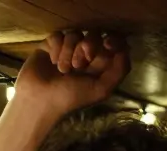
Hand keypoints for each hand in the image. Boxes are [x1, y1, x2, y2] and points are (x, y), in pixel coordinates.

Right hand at [14, 30, 130, 119]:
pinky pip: (57, 35)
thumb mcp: (101, 90)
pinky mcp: (50, 46)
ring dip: (70, 51)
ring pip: (74, 34)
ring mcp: (66, 49)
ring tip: (63, 70)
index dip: (113, 39)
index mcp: (99, 64)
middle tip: (80, 64)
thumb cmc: (71, 99)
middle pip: (94, 34)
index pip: (112, 42)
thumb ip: (119, 71)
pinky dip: (56, 48)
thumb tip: (125, 50)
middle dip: (90, 45)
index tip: (108, 44)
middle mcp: (84, 55)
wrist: (40, 101)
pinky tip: (52, 62)